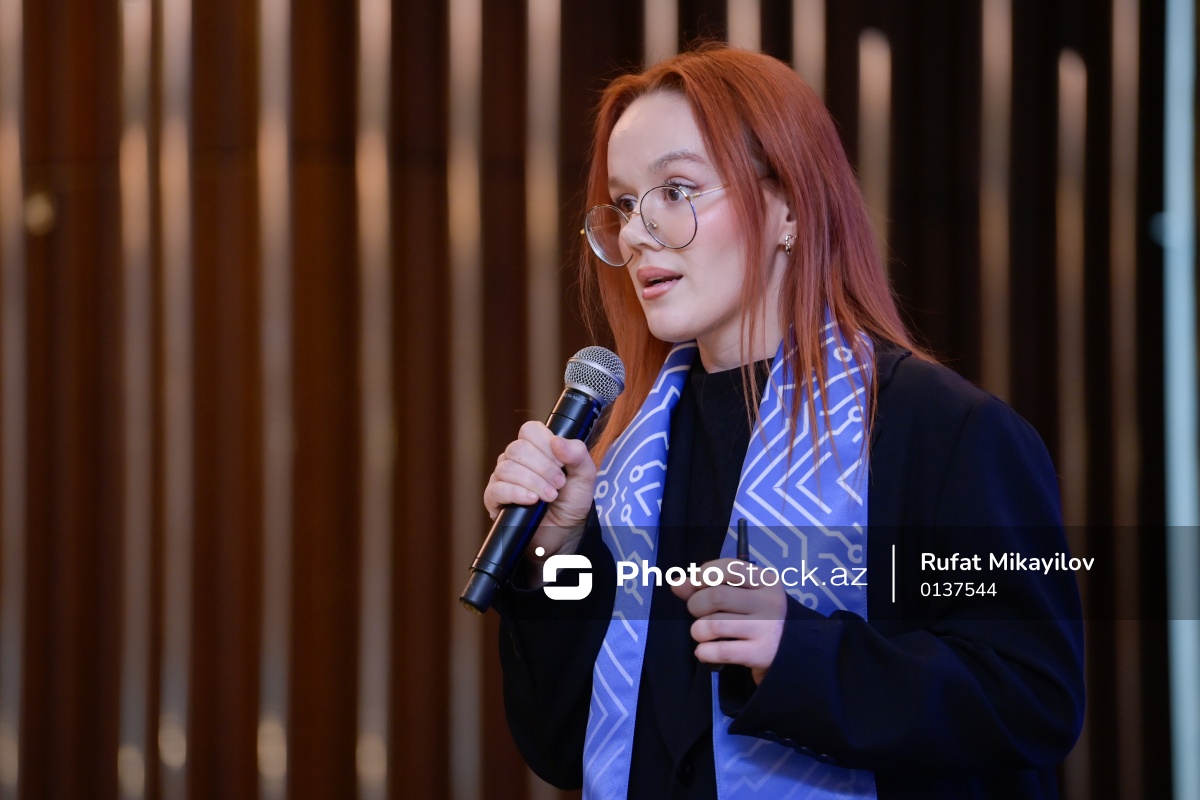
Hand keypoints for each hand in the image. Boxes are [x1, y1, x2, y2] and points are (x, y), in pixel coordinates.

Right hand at [483, 420, 596, 560]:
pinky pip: (497, 489)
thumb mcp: (585, 476)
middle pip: (518, 449)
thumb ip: (578, 454)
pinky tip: (532, 500)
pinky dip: (517, 493)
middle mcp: (516, 460)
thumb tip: (557, 441)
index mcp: (536, 448)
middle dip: (543, 467)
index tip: (561, 463)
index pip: (529, 430)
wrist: (564, 533)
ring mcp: (502, 478)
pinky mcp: (494, 499)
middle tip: (559, 484)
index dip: (546, 445)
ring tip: (550, 496)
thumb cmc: (572, 502)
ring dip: (533, 482)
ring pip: (507, 468)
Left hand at [671, 558, 786, 683]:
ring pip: (713, 624)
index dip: (702, 575)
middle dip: (696, 605)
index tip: (694, 586)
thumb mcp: (742, 596)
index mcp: (766, 581)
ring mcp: (767, 628)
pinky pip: (720, 651)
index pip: (727, 567)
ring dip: (698, 630)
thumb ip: (708, 586)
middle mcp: (770, 602)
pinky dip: (704, 651)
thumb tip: (676, 583)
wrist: (791, 655)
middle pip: (716, 596)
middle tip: (699, 613)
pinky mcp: (761, 654)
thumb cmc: (759, 619)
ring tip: (702, 633)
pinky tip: (705, 650)